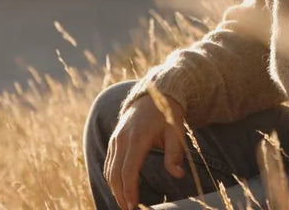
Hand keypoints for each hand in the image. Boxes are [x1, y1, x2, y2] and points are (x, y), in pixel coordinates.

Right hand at [104, 91, 186, 209]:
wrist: (154, 92)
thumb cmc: (167, 113)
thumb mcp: (175, 130)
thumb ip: (175, 153)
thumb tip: (179, 174)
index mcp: (137, 137)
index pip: (128, 171)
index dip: (129, 191)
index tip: (134, 206)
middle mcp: (122, 138)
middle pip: (115, 174)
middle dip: (120, 194)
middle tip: (129, 209)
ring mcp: (116, 137)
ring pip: (109, 169)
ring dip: (114, 188)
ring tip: (124, 202)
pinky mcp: (114, 138)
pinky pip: (109, 162)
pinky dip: (112, 177)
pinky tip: (120, 187)